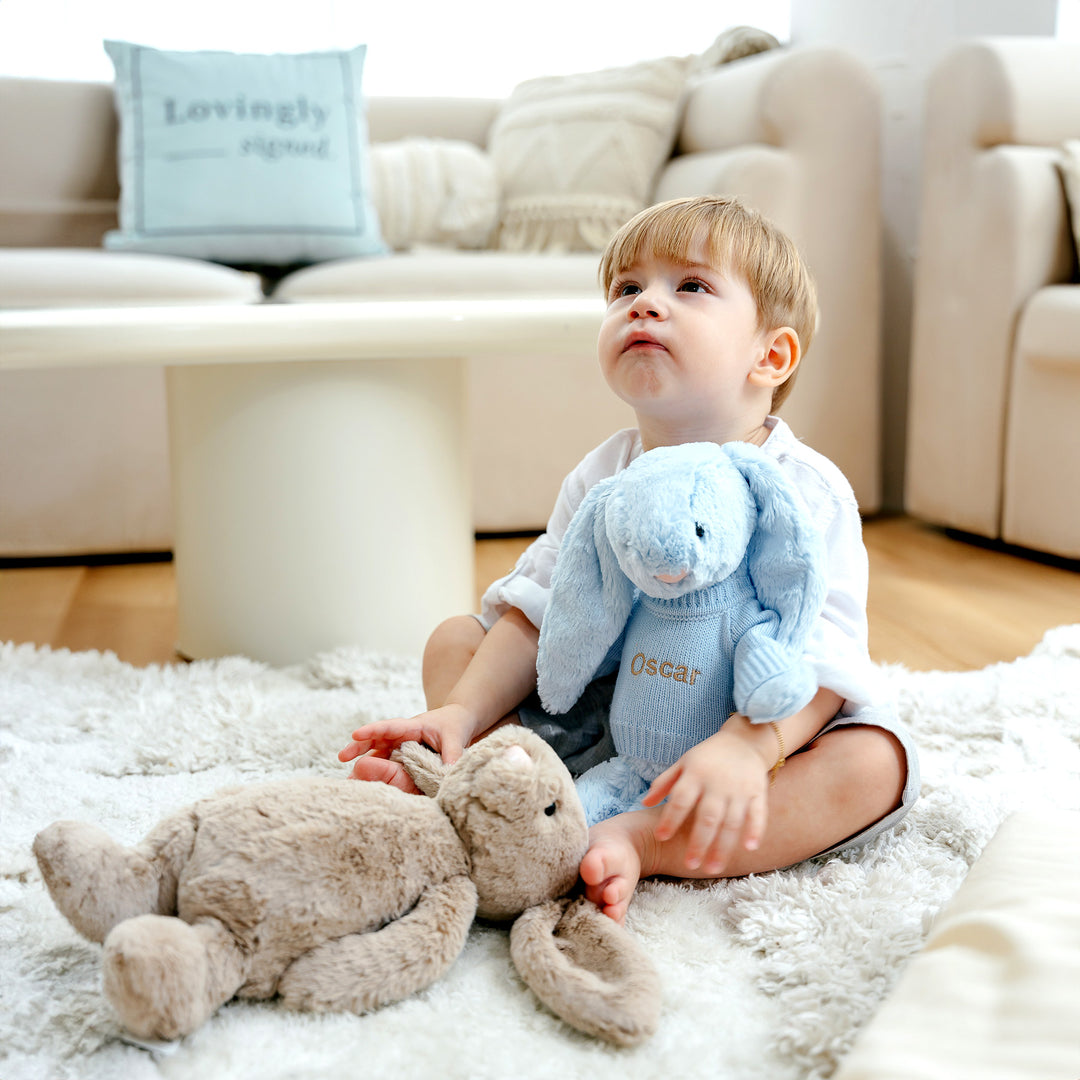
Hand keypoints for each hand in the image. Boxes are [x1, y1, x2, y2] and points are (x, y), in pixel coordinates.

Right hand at [338, 704, 478, 790]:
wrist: (458, 721)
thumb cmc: (454, 725)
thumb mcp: (456, 737)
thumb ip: (453, 754)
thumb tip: (450, 773)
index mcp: (413, 726)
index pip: (391, 727)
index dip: (373, 730)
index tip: (356, 734)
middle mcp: (402, 735)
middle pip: (377, 738)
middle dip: (359, 745)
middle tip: (342, 756)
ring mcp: (400, 744)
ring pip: (378, 751)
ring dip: (363, 761)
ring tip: (348, 777)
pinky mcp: (402, 755)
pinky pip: (385, 761)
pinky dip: (374, 770)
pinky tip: (364, 783)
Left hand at [641, 722, 773, 874]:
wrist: (743, 741)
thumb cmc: (707, 757)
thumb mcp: (683, 763)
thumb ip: (664, 783)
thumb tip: (644, 804)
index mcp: (696, 774)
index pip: (680, 800)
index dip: (670, 819)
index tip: (661, 838)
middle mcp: (718, 783)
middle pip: (707, 817)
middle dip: (698, 843)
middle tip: (690, 865)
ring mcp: (739, 789)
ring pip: (732, 822)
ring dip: (723, 847)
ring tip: (713, 868)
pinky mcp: (757, 792)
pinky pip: (758, 814)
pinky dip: (755, 831)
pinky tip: (749, 849)